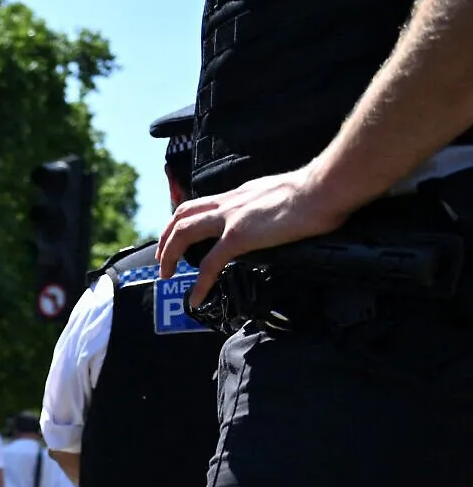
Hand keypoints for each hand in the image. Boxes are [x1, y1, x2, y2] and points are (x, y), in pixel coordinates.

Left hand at [156, 165, 354, 309]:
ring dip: (169, 255)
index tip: (179, 233)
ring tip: (166, 275)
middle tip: (161, 257)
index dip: (186, 218)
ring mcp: (232, 219)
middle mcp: (230, 202)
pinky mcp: (239, 236)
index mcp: (241, 193)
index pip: (204, 202)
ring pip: (184, 233)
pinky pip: (209, 264)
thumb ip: (273, 205)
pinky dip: (199, 283)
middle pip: (183, 215)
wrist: (326, 187)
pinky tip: (195, 298)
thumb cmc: (320, 190)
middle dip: (166, 236)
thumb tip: (279, 216)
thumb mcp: (286, 193)